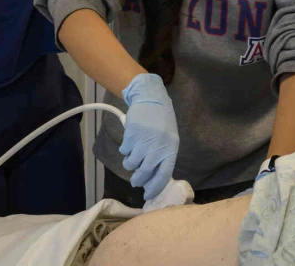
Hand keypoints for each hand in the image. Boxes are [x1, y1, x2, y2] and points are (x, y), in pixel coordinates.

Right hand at [119, 73, 178, 200]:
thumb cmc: (162, 122)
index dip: (154, 188)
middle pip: (144, 173)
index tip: (147, 195)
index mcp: (170, 149)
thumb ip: (163, 157)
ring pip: (131, 163)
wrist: (151, 99)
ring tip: (132, 158)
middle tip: (135, 181)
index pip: (163, 175)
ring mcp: (143, 141)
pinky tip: (130, 142)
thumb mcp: (169, 140)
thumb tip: (153, 179)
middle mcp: (157, 147)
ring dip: (129, 164)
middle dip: (137, 180)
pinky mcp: (131, 135)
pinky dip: (125, 150)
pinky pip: (124, 151)